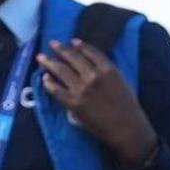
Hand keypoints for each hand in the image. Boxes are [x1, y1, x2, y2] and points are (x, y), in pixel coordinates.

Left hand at [37, 41, 160, 169]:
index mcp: (107, 69)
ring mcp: (81, 89)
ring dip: (50, 62)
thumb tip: (93, 65)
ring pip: (61, 71)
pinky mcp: (74, 103)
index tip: (72, 42)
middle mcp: (93, 75)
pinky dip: (49, 83)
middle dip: (61, 49)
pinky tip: (45, 78)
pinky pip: (57, 90)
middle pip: (73, 58)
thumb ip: (108, 72)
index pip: (90, 52)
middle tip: (52, 43)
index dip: (80, 45)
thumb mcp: (123, 81)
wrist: (126, 128)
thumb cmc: (128, 106)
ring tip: (41, 57)